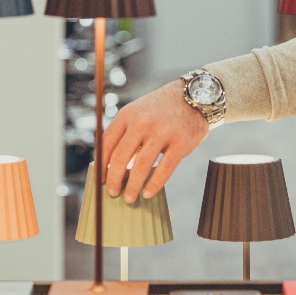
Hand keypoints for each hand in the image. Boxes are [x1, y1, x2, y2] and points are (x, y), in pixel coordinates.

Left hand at [103, 78, 207, 202]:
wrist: (195, 96)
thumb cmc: (162, 109)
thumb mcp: (139, 113)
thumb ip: (127, 135)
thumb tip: (112, 166)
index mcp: (128, 114)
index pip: (106, 143)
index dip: (101, 164)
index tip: (100, 179)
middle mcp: (142, 122)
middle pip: (120, 157)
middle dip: (114, 179)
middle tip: (113, 193)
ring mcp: (162, 132)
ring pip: (141, 166)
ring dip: (132, 186)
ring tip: (129, 198)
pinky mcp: (181, 143)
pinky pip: (164, 169)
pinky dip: (154, 185)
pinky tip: (148, 193)